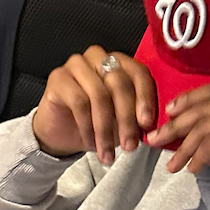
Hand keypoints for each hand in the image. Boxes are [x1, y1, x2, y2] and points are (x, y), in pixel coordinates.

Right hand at [32, 46, 156, 165]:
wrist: (62, 132)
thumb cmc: (95, 122)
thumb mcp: (122, 121)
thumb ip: (137, 117)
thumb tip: (151, 126)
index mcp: (119, 62)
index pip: (138, 72)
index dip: (145, 98)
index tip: (147, 125)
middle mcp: (98, 57)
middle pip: (119, 84)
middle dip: (126, 119)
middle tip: (130, 146)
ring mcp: (76, 64)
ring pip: (99, 95)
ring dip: (105, 129)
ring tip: (108, 153)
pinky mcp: (58, 77)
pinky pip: (78, 102)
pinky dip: (87, 127)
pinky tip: (90, 143)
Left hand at [146, 83, 209, 205]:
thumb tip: (189, 133)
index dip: (190, 98)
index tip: (170, 112)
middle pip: (206, 107)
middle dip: (176, 124)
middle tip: (155, 138)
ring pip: (205, 126)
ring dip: (183, 146)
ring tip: (171, 164)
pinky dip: (197, 157)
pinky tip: (192, 170)